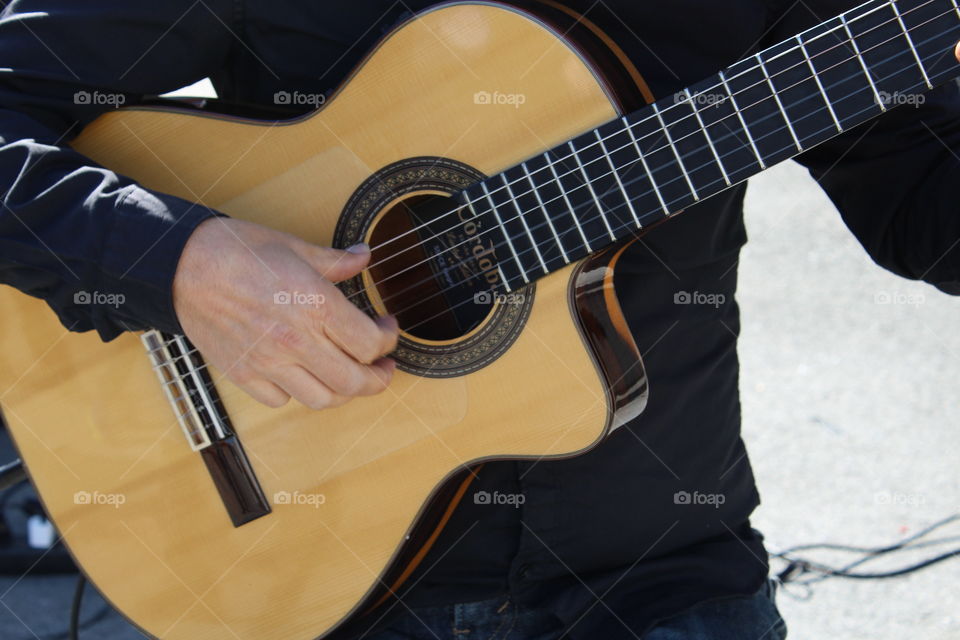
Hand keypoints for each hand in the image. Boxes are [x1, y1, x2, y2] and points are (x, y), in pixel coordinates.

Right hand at [172, 218, 397, 409]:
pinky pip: (281, 400)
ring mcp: (268, 362)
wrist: (181, 264)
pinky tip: (302, 374)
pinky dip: (297, 393)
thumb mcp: (294, 247)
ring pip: (322, 399)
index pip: (370, 344)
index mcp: (316, 306)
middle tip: (382, 369)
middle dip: (378, 380)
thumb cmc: (236, 250)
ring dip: (342, 392)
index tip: (386, 330)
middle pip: (354, 382)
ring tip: (347, 376)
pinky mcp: (243, 373)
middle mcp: (296, 340)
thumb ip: (335, 261)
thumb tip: (364, 256)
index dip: (389, 341)